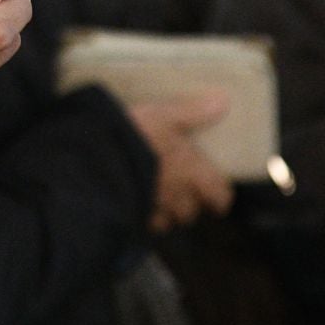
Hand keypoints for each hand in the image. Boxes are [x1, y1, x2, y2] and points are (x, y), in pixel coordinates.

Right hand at [128, 91, 233, 232]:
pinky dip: (146, 218)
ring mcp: (155, 208)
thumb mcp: (165, 115)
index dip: (220, 197)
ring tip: (162, 202)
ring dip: (168, 214)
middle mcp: (178, 194)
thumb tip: (223, 101)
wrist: (100, 158)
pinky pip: (144, 223)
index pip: (219, 195)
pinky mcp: (132, 213)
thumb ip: (192, 112)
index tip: (218, 197)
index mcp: (192, 171)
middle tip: (186, 195)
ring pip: (168, 221)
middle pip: (191, 212)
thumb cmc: (138, 135)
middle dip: (190, 206)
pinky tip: (140, 206)